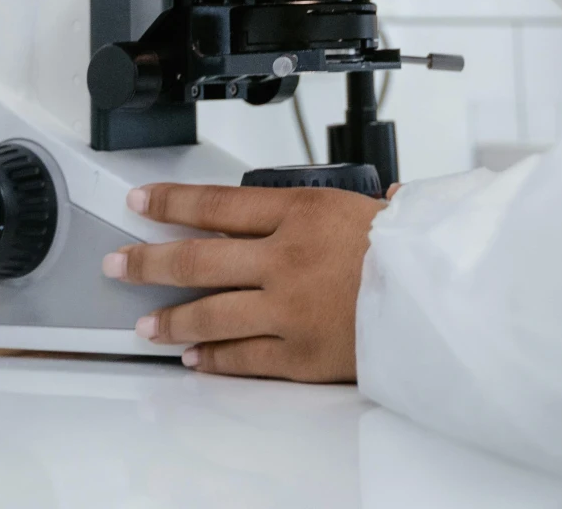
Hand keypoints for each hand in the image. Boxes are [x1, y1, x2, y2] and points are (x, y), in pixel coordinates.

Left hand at [103, 182, 393, 381]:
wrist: (443, 298)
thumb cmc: (414, 249)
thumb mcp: (367, 204)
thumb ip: (324, 207)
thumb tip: (304, 206)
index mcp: (300, 211)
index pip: (214, 204)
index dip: (168, 203)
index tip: (140, 203)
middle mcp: (282, 258)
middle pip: (194, 259)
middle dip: (147, 261)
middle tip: (118, 263)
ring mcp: (285, 310)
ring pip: (208, 315)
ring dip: (169, 320)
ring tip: (143, 324)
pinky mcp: (297, 355)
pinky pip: (242, 358)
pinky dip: (213, 358)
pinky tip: (194, 358)